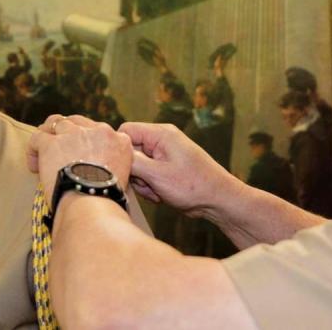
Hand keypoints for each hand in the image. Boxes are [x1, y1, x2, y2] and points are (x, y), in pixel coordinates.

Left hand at [27, 115, 132, 204]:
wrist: (92, 204)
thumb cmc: (105, 201)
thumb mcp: (121, 177)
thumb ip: (110, 165)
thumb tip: (94, 171)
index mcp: (119, 140)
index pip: (100, 130)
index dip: (87, 141)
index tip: (81, 154)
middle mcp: (98, 131)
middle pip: (78, 122)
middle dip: (67, 134)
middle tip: (60, 150)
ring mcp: (74, 134)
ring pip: (56, 122)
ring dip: (49, 135)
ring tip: (42, 151)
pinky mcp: (52, 143)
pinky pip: (37, 137)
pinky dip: (33, 150)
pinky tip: (33, 166)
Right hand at [119, 122, 238, 216]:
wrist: (218, 200)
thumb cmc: (193, 186)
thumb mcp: (157, 175)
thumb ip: (133, 162)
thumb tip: (113, 155)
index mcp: (161, 134)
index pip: (126, 131)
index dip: (120, 150)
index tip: (122, 168)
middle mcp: (162, 140)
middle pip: (130, 151)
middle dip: (135, 172)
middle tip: (148, 185)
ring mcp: (164, 155)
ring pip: (138, 167)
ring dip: (143, 183)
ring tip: (158, 191)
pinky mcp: (166, 168)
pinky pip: (148, 175)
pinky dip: (151, 187)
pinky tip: (163, 195)